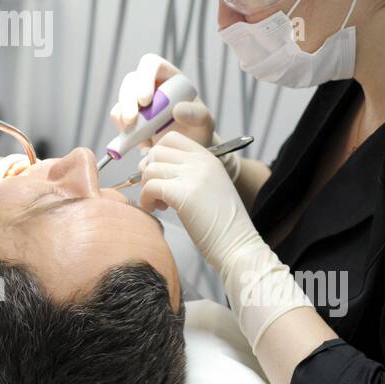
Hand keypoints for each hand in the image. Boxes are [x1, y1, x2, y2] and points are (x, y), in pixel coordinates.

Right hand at [111, 53, 214, 148]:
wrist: (185, 149)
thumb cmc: (197, 130)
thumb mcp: (204, 122)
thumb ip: (197, 114)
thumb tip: (177, 110)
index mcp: (168, 76)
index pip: (151, 64)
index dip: (145, 78)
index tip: (145, 101)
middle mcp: (149, 84)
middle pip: (131, 81)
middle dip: (128, 101)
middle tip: (131, 121)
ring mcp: (136, 100)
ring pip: (121, 100)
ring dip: (124, 117)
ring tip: (140, 138)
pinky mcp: (128, 116)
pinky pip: (117, 118)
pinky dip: (124, 130)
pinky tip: (142, 143)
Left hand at [140, 131, 310, 351]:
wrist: (238, 245)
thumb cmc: (222, 224)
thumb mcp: (210, 187)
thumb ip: (188, 173)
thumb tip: (151, 167)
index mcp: (208, 157)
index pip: (171, 138)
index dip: (158, 155)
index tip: (161, 175)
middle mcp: (200, 161)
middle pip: (156, 151)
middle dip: (149, 171)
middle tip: (157, 192)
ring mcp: (192, 176)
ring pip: (150, 168)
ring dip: (147, 187)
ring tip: (159, 204)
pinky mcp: (183, 193)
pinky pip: (150, 187)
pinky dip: (147, 200)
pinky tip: (156, 211)